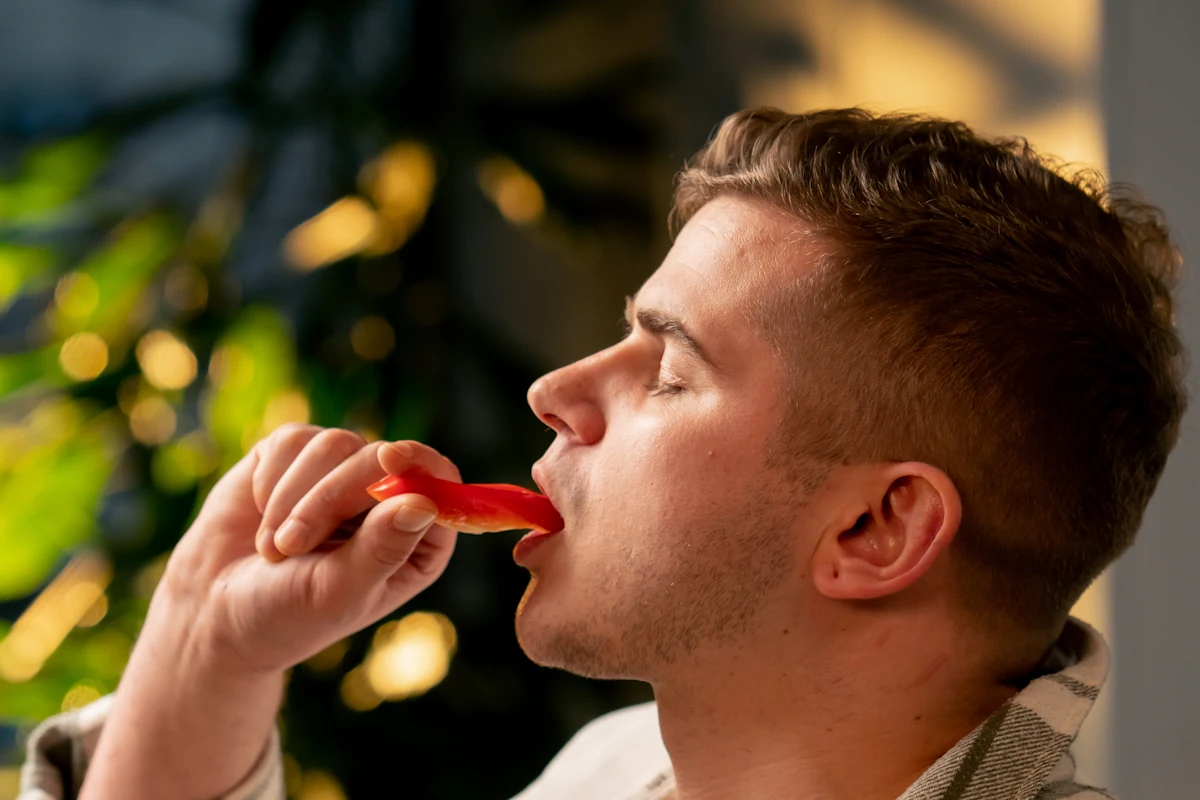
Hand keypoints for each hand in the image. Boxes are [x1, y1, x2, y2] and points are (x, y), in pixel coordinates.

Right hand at [163, 424, 460, 674]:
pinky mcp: (299, 455)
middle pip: (382, 457)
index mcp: (418, 539)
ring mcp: (344, 472)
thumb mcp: (338, 592)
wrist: (217, 611)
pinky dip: (271, 482)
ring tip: (274, 549)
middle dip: (331, 498)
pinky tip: (262, 520)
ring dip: (294, 498)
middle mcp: (388, 499)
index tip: (391, 460)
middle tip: (292, 545)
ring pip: (336, 444)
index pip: (441, 481)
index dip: (421, 464)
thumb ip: (381, 549)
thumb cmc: (289, 615)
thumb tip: (424, 503)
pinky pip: (295, 441)